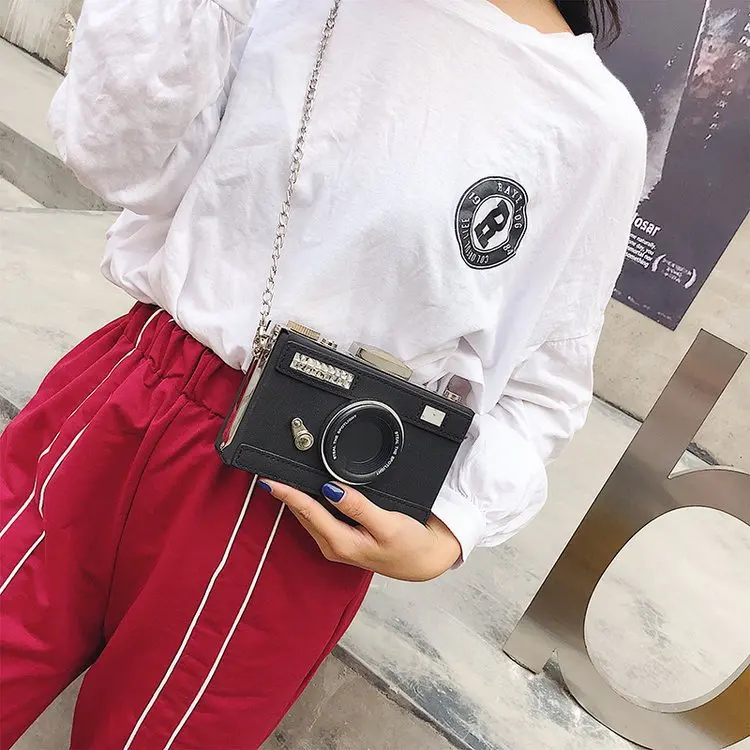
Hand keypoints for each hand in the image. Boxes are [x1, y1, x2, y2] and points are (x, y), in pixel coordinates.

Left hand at [258, 480, 460, 581]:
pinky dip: (310, 504)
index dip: (287, 494)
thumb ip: (358, 507)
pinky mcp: (343, 538)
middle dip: (285, 494)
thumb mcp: (387, 524)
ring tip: (281, 479)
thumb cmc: (409, 545)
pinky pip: (319, 519)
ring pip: (309, 517)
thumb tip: (331, 490)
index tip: (269, 481)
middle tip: (269, 472)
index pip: (308, 512)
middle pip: (302, 514)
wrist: (424, 560)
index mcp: (341, 543)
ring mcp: (337, 543)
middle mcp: (333, 545)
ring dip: (295, 499)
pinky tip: (308, 492)